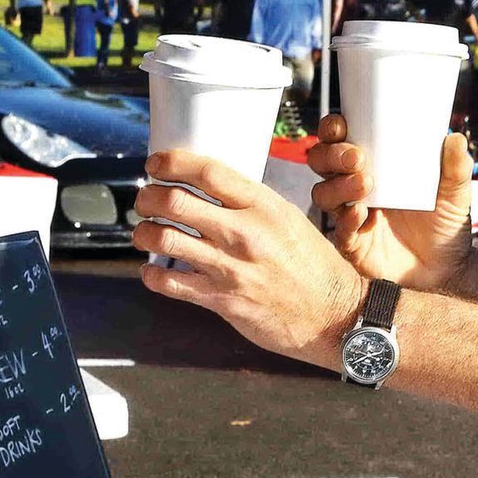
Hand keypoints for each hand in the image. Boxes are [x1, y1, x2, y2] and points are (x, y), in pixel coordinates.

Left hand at [132, 152, 364, 366]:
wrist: (333, 314)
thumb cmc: (313, 266)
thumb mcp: (289, 219)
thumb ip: (251, 205)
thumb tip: (210, 191)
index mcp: (264, 207)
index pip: (208, 173)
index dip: (172, 163)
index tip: (156, 164)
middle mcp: (245, 233)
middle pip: (175, 202)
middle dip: (148, 197)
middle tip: (145, 200)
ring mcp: (230, 268)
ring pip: (163, 239)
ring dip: (144, 233)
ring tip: (146, 233)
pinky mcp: (221, 300)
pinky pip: (168, 283)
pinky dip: (151, 273)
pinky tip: (155, 270)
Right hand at [307, 115, 472, 291]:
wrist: (448, 270)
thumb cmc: (445, 225)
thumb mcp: (455, 193)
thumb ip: (456, 168)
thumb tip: (456, 139)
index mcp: (374, 166)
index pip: (341, 140)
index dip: (333, 128)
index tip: (343, 124)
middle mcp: (355, 188)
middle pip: (322, 163)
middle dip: (332, 154)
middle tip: (357, 157)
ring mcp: (352, 216)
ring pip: (323, 194)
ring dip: (338, 185)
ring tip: (366, 183)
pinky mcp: (354, 246)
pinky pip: (339, 230)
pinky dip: (346, 219)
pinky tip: (361, 213)